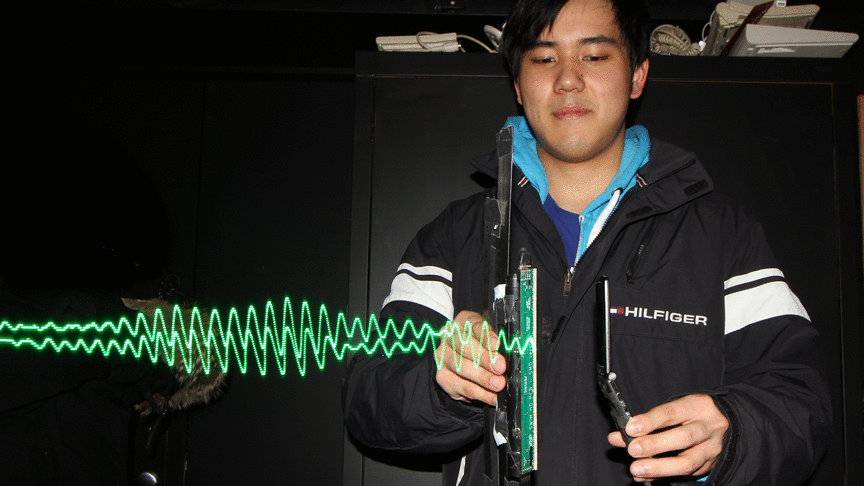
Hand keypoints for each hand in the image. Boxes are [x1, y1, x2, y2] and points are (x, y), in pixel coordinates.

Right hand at [434, 310, 505, 405]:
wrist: (461, 357)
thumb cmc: (479, 344)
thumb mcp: (489, 337)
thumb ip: (496, 342)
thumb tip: (507, 353)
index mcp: (463, 322)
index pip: (474, 325)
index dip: (486, 336)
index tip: (497, 344)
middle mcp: (449, 337)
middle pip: (464, 347)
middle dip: (485, 358)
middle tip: (500, 367)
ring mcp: (443, 357)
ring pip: (462, 368)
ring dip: (483, 378)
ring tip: (498, 384)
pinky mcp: (442, 376)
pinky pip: (462, 387)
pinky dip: (480, 394)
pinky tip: (492, 397)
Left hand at [607, 394, 728, 481]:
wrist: (724, 422)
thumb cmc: (692, 413)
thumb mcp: (674, 409)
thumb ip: (648, 421)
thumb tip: (618, 436)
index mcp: (698, 406)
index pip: (672, 412)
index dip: (650, 421)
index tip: (631, 428)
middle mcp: (709, 427)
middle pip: (683, 438)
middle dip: (654, 445)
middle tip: (632, 450)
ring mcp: (712, 449)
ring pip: (688, 462)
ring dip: (658, 467)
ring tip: (636, 469)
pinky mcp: (709, 465)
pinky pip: (685, 474)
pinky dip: (661, 476)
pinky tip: (645, 476)